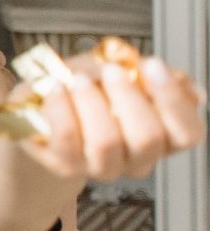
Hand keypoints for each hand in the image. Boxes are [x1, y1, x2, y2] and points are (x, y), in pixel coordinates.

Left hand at [19, 46, 204, 183]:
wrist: (43, 109)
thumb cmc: (89, 87)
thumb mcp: (119, 71)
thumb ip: (147, 73)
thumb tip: (172, 77)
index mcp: (164, 137)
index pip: (188, 132)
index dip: (173, 99)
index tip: (152, 65)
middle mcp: (138, 158)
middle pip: (148, 138)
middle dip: (129, 96)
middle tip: (111, 69)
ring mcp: (102, 166)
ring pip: (107, 142)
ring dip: (93, 103)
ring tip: (79, 78)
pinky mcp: (65, 164)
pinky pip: (67, 138)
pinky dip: (61, 107)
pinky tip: (57, 88)